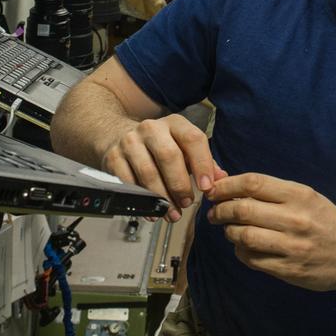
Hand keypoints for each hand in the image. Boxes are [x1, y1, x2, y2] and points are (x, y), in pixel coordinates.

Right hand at [101, 114, 225, 221]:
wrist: (117, 134)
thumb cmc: (158, 145)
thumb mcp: (182, 146)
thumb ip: (204, 162)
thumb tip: (221, 179)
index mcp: (174, 124)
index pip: (193, 139)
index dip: (202, 164)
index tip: (206, 187)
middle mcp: (152, 129)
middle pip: (169, 156)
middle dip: (180, 184)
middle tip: (186, 203)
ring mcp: (130, 142)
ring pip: (148, 172)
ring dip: (162, 197)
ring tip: (172, 212)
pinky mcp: (114, 158)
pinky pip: (129, 183)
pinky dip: (142, 201)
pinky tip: (152, 211)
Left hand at [205, 173, 335, 291]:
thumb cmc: (327, 221)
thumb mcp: (306, 197)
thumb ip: (271, 191)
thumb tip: (228, 182)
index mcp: (299, 195)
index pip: (252, 183)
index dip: (226, 186)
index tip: (214, 190)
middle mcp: (295, 219)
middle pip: (242, 210)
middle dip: (220, 210)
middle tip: (215, 213)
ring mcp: (292, 247)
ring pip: (243, 237)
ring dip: (229, 232)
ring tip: (230, 230)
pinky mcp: (289, 270)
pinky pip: (252, 259)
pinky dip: (240, 252)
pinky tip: (244, 247)